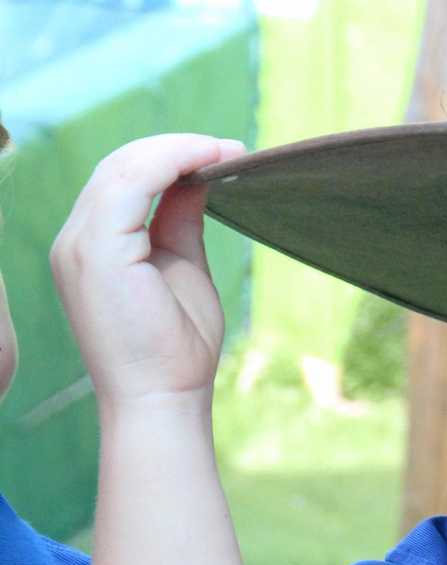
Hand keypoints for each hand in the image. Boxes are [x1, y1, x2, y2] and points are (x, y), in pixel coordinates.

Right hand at [50, 134, 245, 407]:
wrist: (163, 398)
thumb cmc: (177, 348)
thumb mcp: (182, 266)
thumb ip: (180, 220)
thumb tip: (198, 177)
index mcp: (93, 245)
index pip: (122, 180)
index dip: (171, 158)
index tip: (224, 153)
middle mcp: (76, 241)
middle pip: (119, 166)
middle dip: (178, 149)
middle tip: (233, 148)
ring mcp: (80, 246)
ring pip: (122, 168)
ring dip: (179, 150)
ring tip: (228, 151)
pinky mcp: (96, 253)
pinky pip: (128, 184)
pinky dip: (170, 162)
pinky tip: (209, 161)